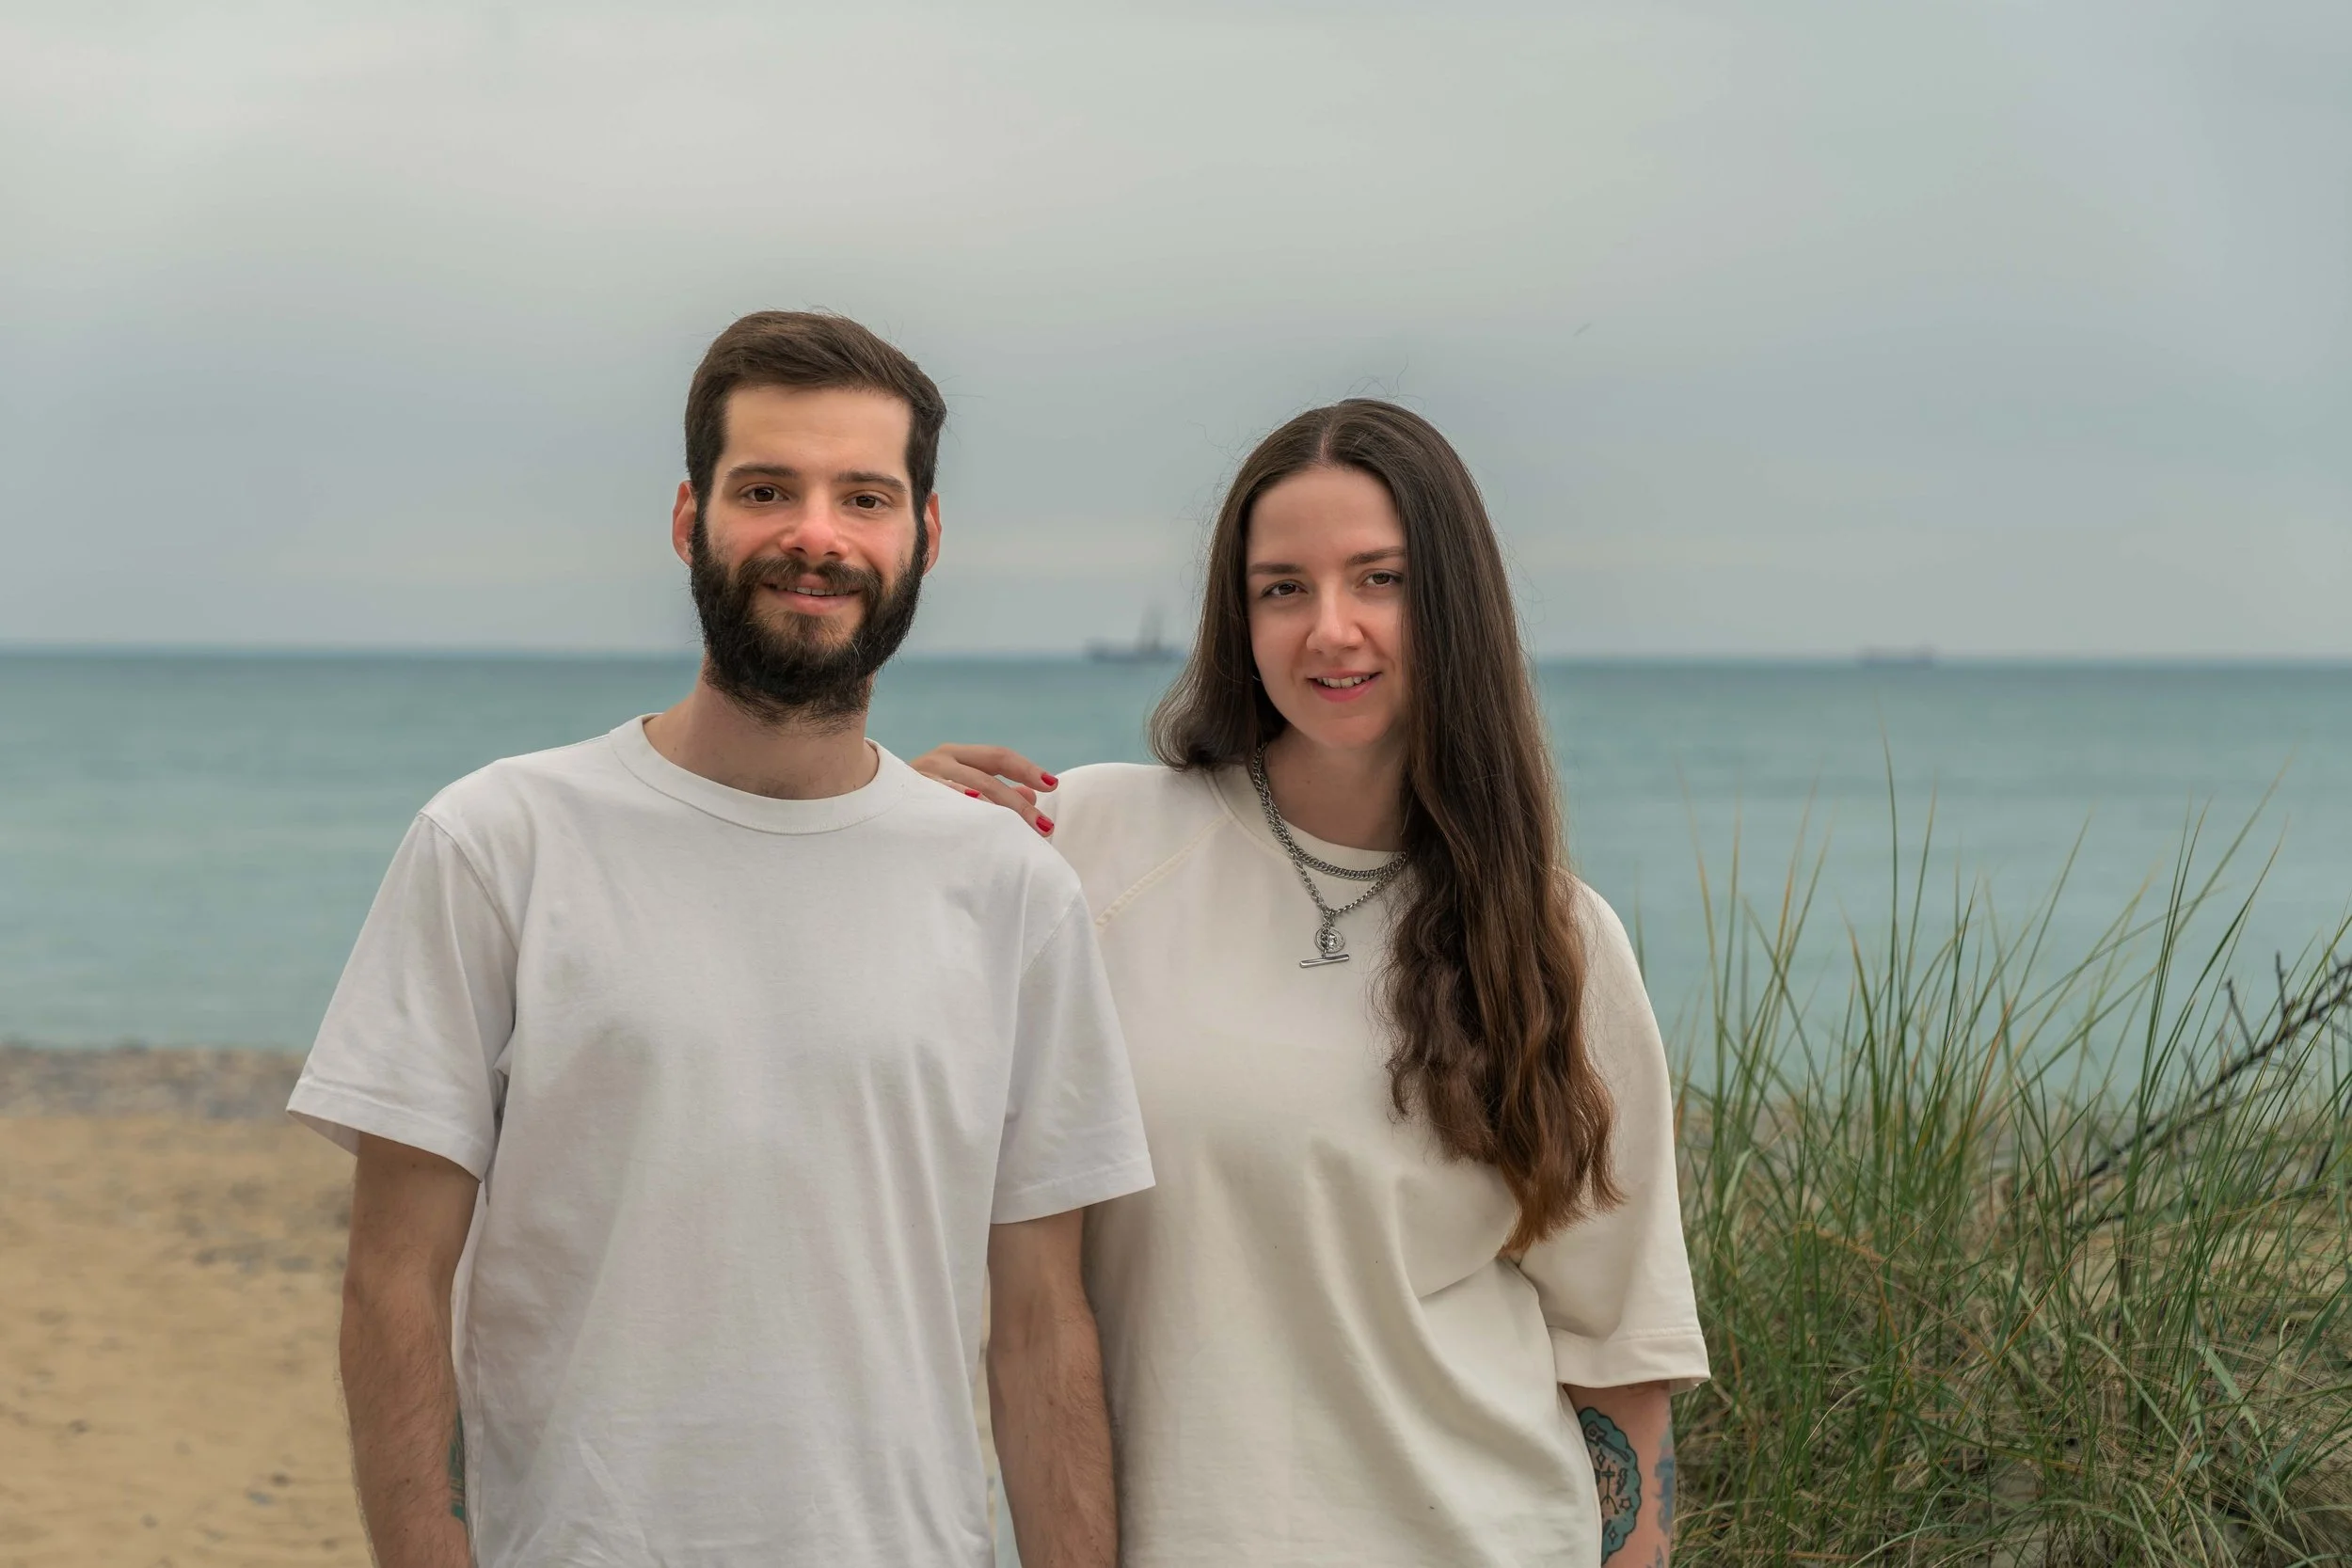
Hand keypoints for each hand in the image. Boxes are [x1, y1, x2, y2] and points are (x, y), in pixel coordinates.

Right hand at [911, 743, 1058, 837]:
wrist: (864, 796)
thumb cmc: (922, 798)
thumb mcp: (960, 786)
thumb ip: (996, 789)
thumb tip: (1032, 796)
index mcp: (956, 754)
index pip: (999, 757)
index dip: (1027, 769)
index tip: (1052, 785)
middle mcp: (939, 760)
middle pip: (988, 779)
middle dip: (1018, 804)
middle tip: (1043, 827)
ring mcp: (921, 778)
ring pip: (966, 791)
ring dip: (996, 810)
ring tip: (1020, 827)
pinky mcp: (907, 798)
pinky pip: (937, 801)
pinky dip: (957, 805)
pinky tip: (974, 813)